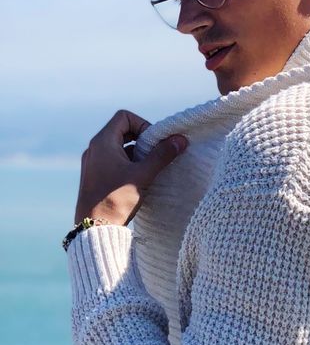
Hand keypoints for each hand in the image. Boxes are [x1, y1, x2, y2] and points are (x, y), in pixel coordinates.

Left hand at [74, 109, 188, 227]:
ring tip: (150, 170)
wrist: (94, 228)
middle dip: (143, 140)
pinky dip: (129, 164)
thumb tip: (180, 139)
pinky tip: (139, 181)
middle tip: (157, 155)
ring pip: (119, 147)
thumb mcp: (143, 175)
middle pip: (122, 130)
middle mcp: (95, 148)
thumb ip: (162, 155)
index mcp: (102, 142)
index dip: (144, 125)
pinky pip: (114, 161)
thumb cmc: (116, 200)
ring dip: (137, 154)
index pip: (125, 117)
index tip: (155, 143)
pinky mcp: (95, 176)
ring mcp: (93, 162)